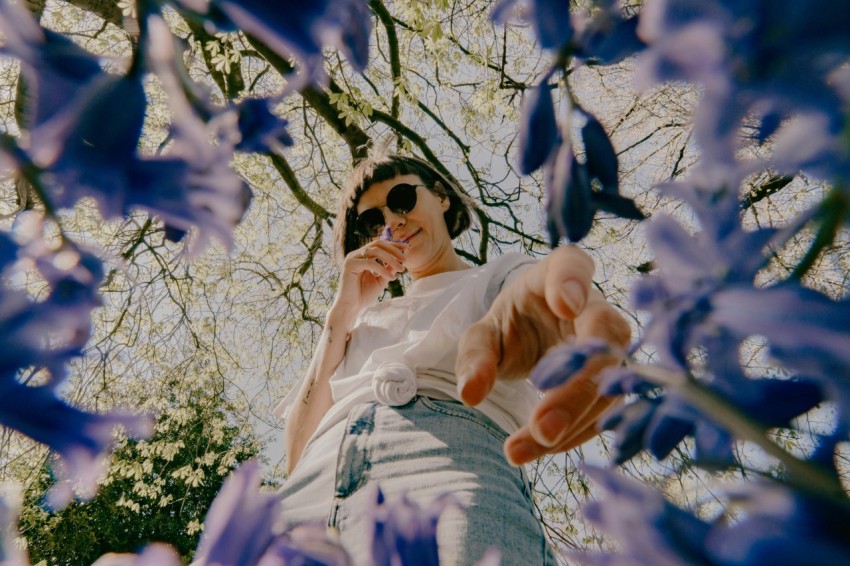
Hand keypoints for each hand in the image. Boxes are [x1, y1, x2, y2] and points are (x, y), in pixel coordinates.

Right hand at [333, 240, 406, 319]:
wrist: (351, 307)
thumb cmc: (364, 295)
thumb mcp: (381, 280)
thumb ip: (389, 269)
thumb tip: (400, 260)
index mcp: (363, 256)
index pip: (379, 245)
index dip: (393, 245)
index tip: (407, 249)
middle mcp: (356, 254)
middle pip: (378, 243)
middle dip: (393, 249)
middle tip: (404, 259)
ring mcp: (352, 258)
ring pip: (375, 251)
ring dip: (391, 259)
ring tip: (401, 269)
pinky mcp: (350, 265)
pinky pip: (370, 263)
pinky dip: (383, 269)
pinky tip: (392, 279)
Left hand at [455, 246, 630, 464]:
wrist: (536, 338)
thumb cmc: (510, 325)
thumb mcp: (482, 334)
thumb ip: (474, 356)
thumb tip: (472, 394)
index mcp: (558, 274)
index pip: (573, 266)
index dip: (573, 284)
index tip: (565, 305)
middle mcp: (595, 306)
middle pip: (604, 339)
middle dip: (576, 388)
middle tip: (541, 428)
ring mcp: (612, 345)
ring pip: (610, 383)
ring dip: (571, 422)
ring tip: (519, 449)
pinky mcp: (616, 381)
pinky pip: (605, 410)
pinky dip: (574, 434)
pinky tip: (539, 448)